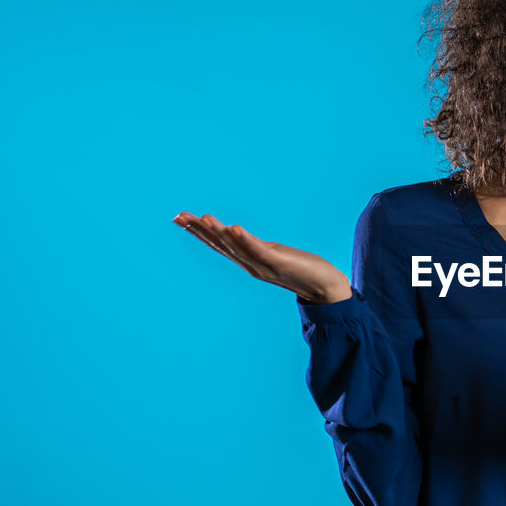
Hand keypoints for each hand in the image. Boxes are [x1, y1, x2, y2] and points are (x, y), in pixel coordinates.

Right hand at [172, 211, 351, 303]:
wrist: (326, 289)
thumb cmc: (303, 271)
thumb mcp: (275, 257)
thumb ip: (258, 249)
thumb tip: (245, 239)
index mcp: (249, 262)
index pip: (219, 244)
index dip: (199, 232)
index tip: (180, 219)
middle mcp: (252, 265)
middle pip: (221, 245)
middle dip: (199, 230)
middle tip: (179, 216)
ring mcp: (264, 265)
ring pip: (236, 247)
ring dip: (219, 233)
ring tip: (203, 218)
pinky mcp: (280, 262)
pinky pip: (260, 249)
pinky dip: (246, 239)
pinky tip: (235, 228)